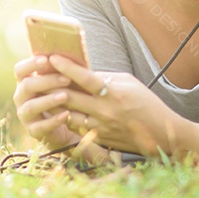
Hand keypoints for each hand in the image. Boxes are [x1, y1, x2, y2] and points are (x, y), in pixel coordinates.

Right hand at [12, 55, 80, 149]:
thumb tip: (71, 53)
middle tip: (66, 79)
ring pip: (31, 106)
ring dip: (48, 100)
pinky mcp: (32, 131)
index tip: (46, 59)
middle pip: (27, 86)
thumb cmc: (63, 96)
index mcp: (25, 82)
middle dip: (47, 81)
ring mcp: (24, 115)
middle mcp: (20, 97)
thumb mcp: (61, 82)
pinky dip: (53, 120)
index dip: (31, 64)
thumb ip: (61, 69)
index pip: (20, 70)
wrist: (64, 126)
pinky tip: (66, 114)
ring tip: (65, 96)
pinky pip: (40, 126)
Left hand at [47, 55, 188, 156]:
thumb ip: (104, 77)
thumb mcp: (128, 82)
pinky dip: (68, 117)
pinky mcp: (99, 139)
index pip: (85, 78)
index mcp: (113, 93)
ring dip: (55, 103)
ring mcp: (100, 128)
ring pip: (68, 114)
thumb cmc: (146, 102)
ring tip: (44, 92)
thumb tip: (82, 72)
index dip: (67, 67)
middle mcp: (105, 111)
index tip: (52, 58)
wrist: (160, 134)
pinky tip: (59, 109)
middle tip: (38, 75)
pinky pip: (77, 126)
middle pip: (70, 97)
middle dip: (52, 85)